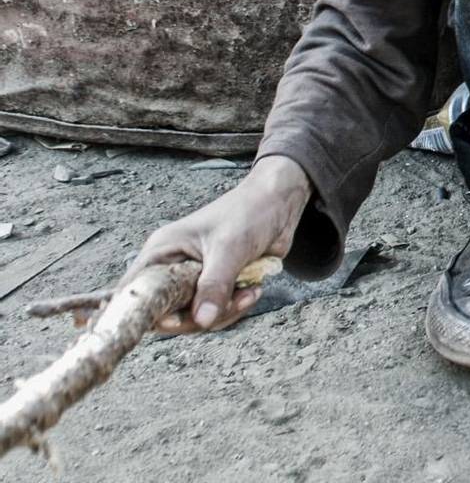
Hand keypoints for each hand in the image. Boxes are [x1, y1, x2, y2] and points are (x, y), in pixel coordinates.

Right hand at [126, 155, 311, 333]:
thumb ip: (215, 284)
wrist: (281, 202)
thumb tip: (202, 320)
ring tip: (248, 292)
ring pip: (195, 316)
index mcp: (163, 251)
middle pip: (167, 313)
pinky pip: (216, 311)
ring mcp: (194, 278)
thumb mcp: (229, 248)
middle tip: (229, 302)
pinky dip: (234, 307)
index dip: (146, 312)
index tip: (174, 320)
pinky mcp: (215, 284)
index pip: (135, 291)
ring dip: (224, 312)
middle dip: (200, 316)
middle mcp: (172, 266)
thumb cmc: (249, 211)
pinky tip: (253, 290)